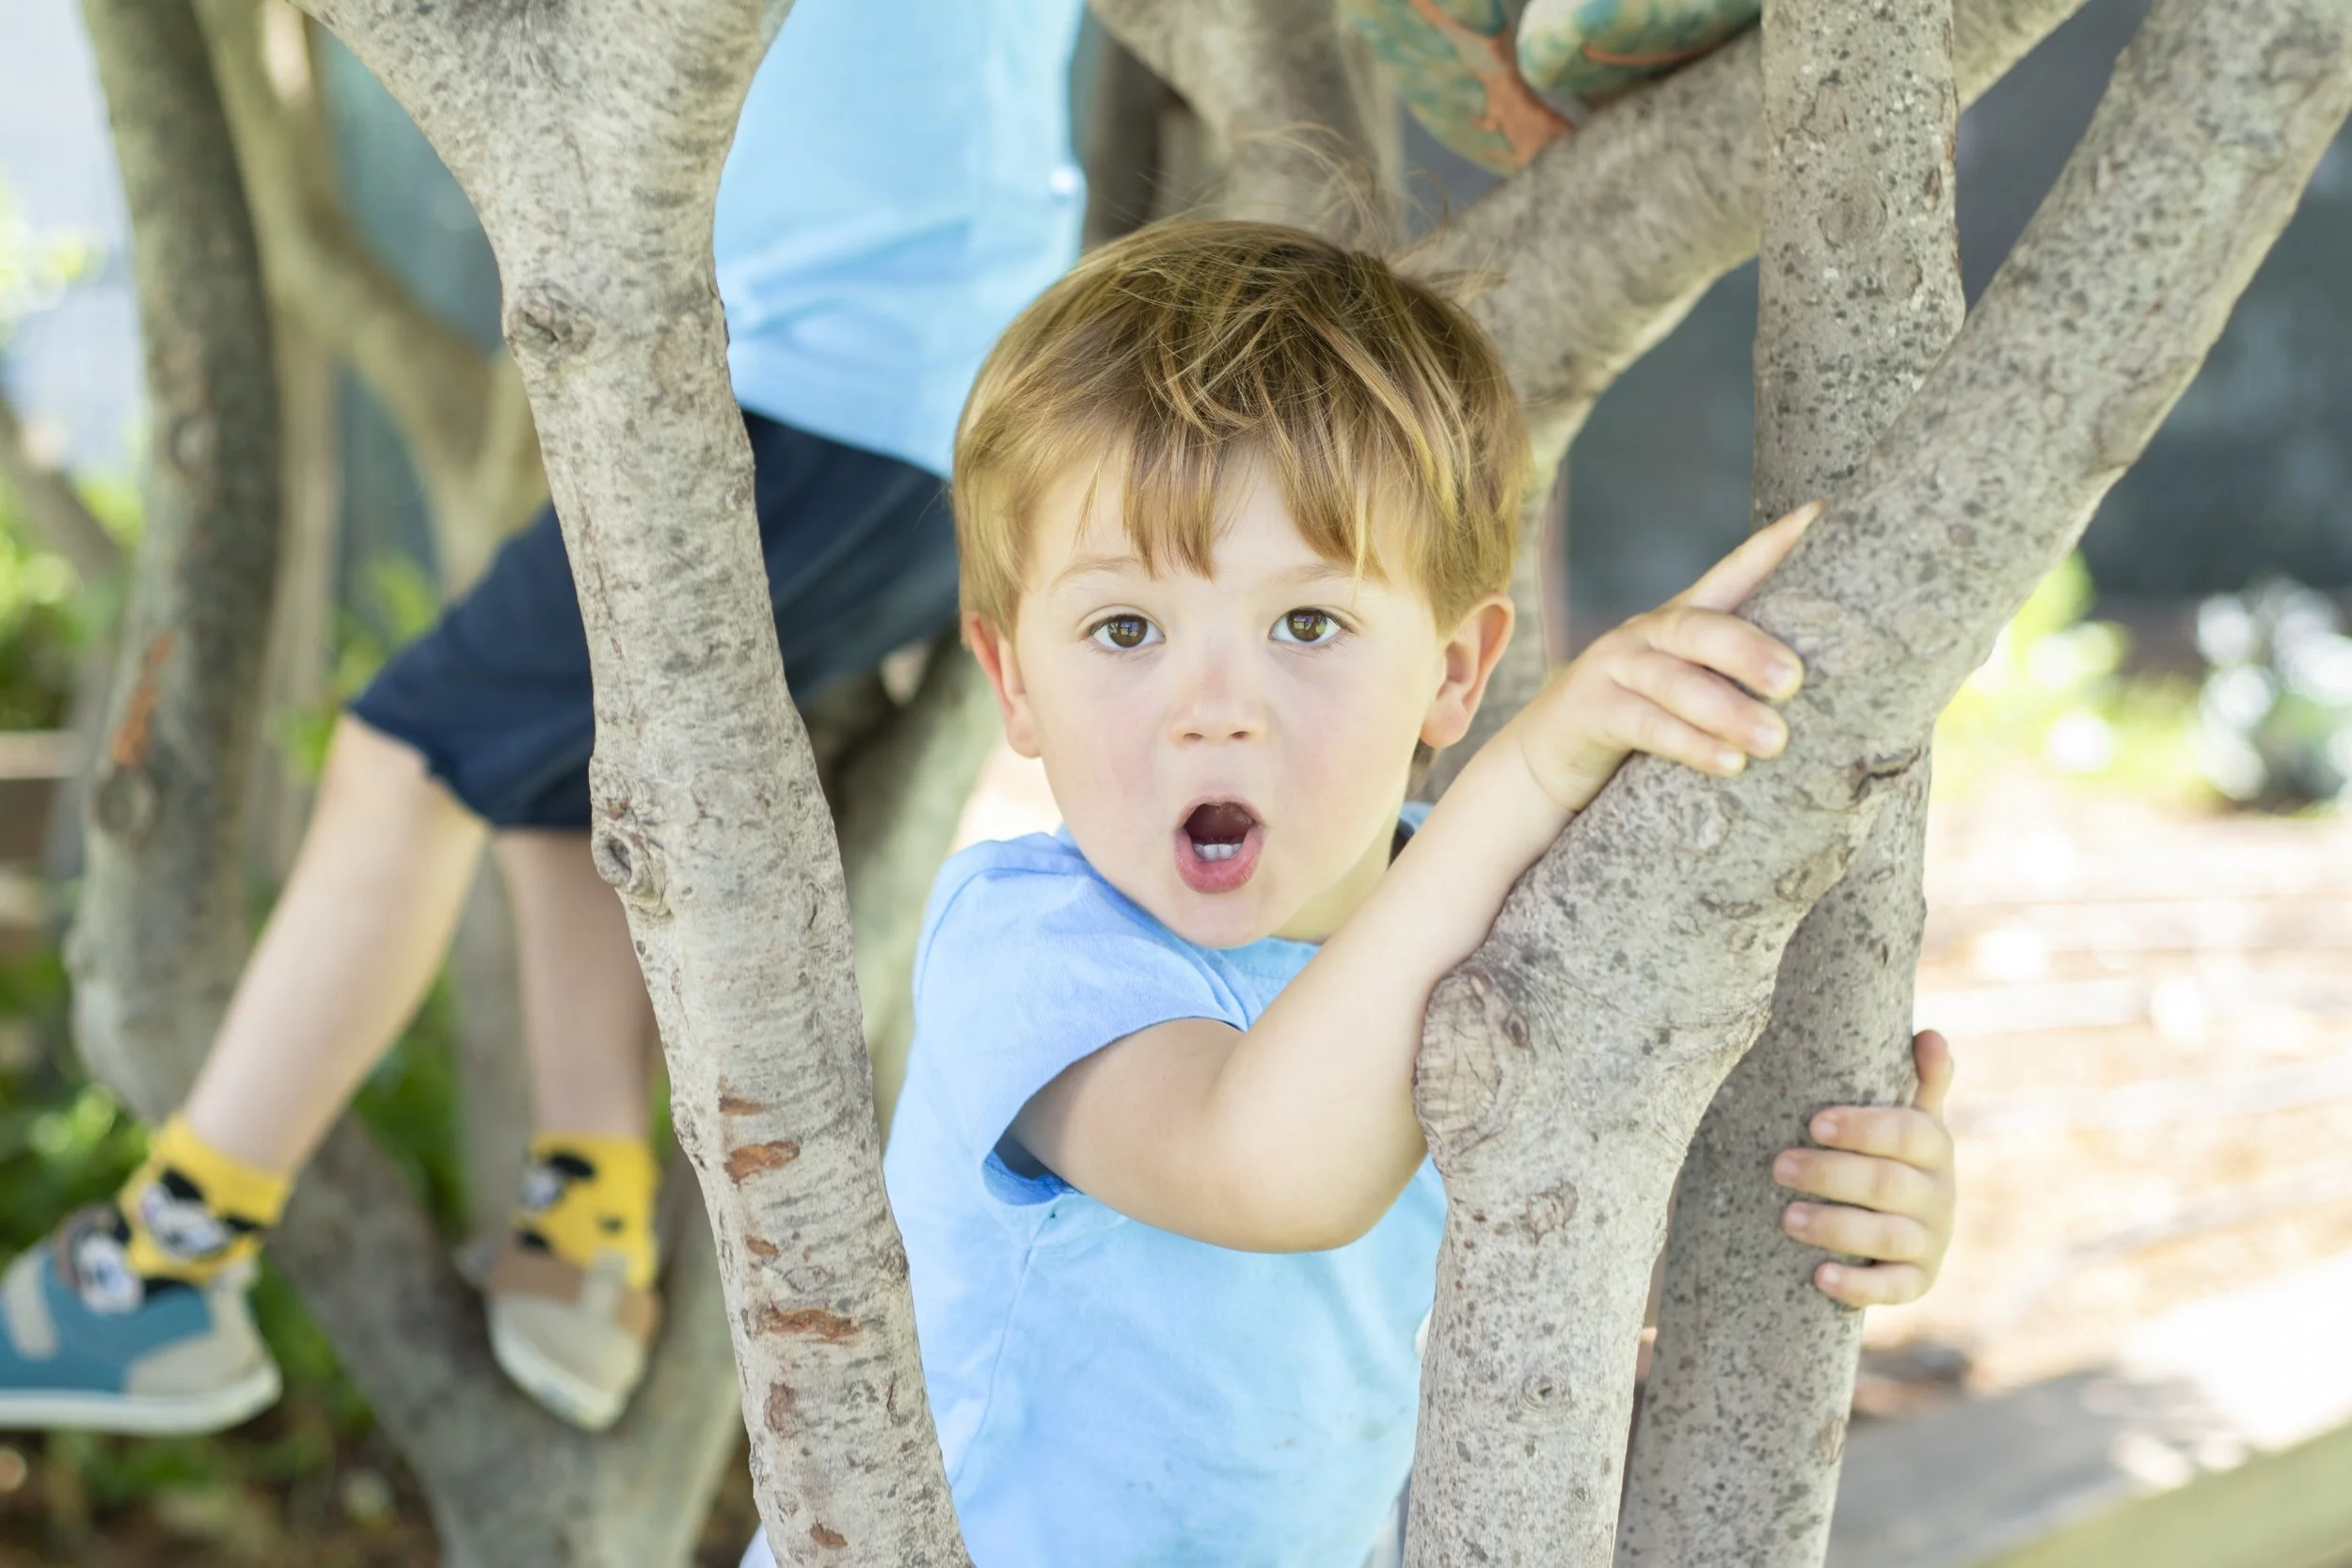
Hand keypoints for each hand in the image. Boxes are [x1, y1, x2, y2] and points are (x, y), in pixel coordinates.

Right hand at [1511, 502, 1818, 814]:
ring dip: (1726, 710)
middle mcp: (1645, 634)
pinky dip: (1689, 743)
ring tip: (1774, 741)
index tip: (1817, 515)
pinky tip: (1729, 764)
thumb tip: (1819, 691)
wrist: (1544, 761)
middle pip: (1699, 628)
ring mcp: (1613, 669)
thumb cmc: (1636, 727)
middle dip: (1748, 650)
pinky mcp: (1590, 711)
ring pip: (1674, 681)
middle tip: (1796, 680)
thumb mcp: (1685, 693)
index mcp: (1678, 624)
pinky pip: (1645, 724)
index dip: (1769, 546)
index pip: (1728, 576)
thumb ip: (1731, 682)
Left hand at [1773, 1029, 1957, 1307]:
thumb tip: (1931, 1035)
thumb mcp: (1908, 1116)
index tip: (1814, 1123)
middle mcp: (1940, 1194)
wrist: (1904, 1223)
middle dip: (1831, 1175)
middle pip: (1888, 1184)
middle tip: (1779, 1167)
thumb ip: (1921, 1079)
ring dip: (1837, 1227)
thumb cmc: (1889, 1154)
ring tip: (1787, 1219)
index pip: (1906, 1133)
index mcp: (1934, 1146)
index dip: (1863, 1128)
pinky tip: (1820, 1276)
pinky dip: (1858, 1286)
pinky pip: (1893, 1289)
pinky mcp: (1918, 1281)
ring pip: (1889, 1237)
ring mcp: (1932, 1241)